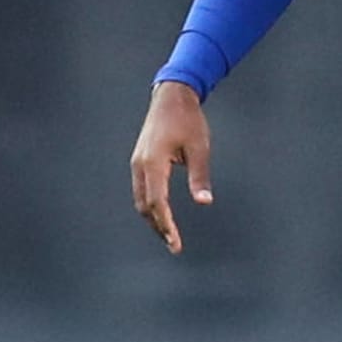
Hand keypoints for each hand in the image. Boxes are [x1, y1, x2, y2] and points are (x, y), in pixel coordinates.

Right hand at [130, 80, 212, 254]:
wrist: (171, 96)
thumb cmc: (188, 119)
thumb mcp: (199, 147)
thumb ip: (199, 176)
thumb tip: (204, 201)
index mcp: (153, 162)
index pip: (156, 202)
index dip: (165, 225)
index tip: (175, 242)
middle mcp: (140, 165)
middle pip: (145, 206)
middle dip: (158, 227)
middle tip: (174, 245)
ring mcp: (137, 163)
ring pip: (140, 200)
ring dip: (153, 219)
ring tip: (169, 235)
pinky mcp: (140, 161)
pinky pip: (141, 190)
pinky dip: (150, 206)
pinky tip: (162, 214)